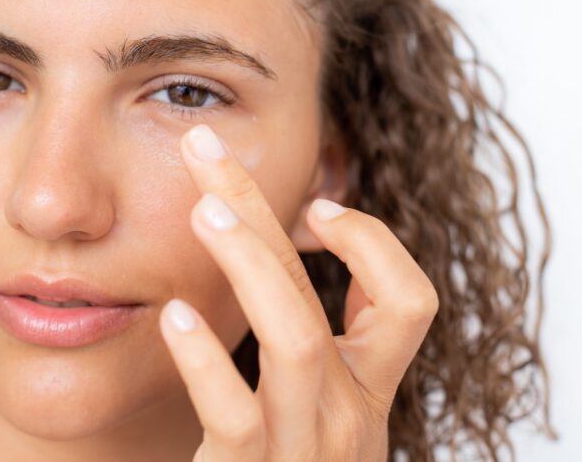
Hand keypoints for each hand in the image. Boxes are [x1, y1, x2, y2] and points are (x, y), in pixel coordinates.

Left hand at [158, 124, 439, 460]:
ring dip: (251, 265)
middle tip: (208, 151)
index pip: (409, 301)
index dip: (370, 243)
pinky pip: (235, 415)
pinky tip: (172, 316)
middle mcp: (351, 418)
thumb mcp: (318, 408)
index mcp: (368, 391)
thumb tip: (301, 234)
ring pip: (296, 339)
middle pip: (339, 293)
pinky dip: (205, 359)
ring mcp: (305, 454)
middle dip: (269, 210)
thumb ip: (317, 333)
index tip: (315, 206)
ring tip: (205, 211)